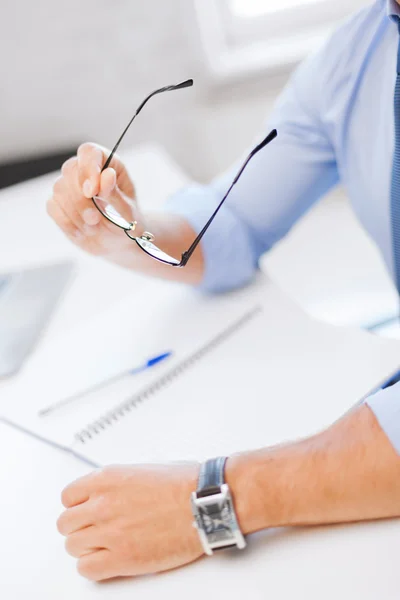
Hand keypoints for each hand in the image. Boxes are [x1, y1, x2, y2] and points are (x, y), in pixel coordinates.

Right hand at [47, 143, 146, 257]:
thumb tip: (107, 174)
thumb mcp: (128, 212)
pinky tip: (81, 232)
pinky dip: (66, 222)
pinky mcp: (59, 203)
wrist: (117, 242)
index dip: (88, 168)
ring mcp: (70, 186)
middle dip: (81, 198)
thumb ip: (116, 194)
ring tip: (93, 229)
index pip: (89, 152)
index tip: (93, 191)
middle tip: (95, 219)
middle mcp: (86, 171)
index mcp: (108, 165)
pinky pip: (52, 206)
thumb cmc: (126, 223)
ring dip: (75, 212)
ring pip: (59, 188)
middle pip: (70, 170)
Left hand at [57, 464, 203, 581]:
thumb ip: (118, 483)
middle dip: (79, 526)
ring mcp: (110, 532)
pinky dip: (93, 566)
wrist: (204, 504)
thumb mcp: (143, 469)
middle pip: (66, 523)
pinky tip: (107, 560)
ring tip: (104, 545)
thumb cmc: (185, 485)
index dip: (77, 505)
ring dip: (86, 546)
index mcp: (107, 479)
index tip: (84, 510)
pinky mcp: (122, 558)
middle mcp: (103, 504)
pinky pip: (86, 568)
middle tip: (94, 529)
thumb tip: (108, 493)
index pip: (68, 496)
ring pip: (73, 546)